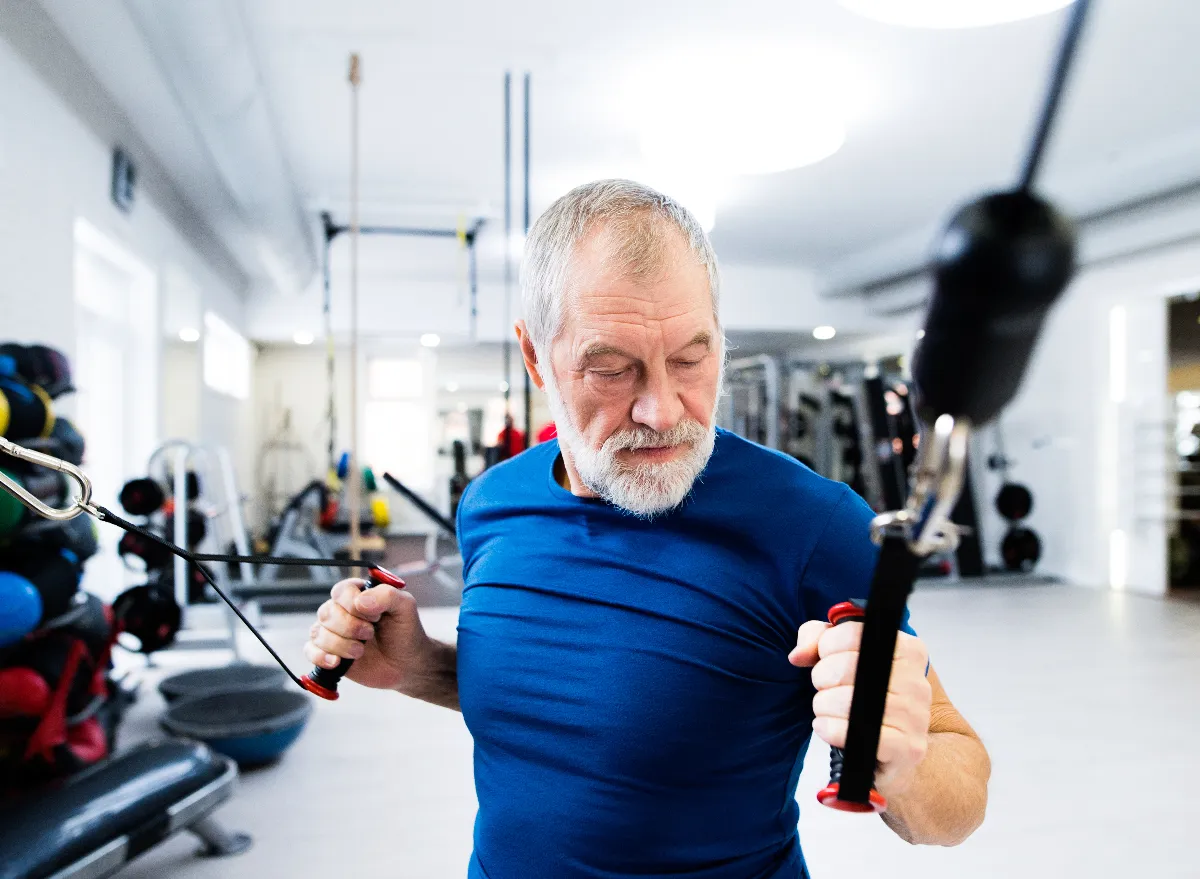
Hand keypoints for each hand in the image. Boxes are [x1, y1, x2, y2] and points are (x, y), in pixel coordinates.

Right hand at [304, 577, 428, 692]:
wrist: (406, 664)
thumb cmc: (406, 631)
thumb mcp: (405, 606)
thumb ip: (386, 595)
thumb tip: (360, 602)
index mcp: (358, 594)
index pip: (341, 591)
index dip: (354, 605)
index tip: (376, 617)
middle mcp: (341, 611)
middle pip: (326, 612)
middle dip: (349, 627)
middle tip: (370, 634)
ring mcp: (333, 632)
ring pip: (318, 632)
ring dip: (341, 644)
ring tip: (361, 651)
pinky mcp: (328, 653)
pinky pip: (310, 650)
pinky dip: (321, 656)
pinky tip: (337, 662)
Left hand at [789, 619, 931, 796]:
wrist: (892, 749)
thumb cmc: (866, 696)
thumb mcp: (841, 655)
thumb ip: (817, 639)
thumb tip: (798, 654)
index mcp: (907, 649)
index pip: (853, 634)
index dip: (826, 646)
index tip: (824, 658)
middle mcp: (916, 679)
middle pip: (846, 667)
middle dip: (822, 678)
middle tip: (825, 688)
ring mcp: (916, 715)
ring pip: (848, 701)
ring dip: (824, 705)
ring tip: (827, 709)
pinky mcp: (908, 748)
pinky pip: (857, 733)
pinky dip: (832, 730)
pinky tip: (827, 728)